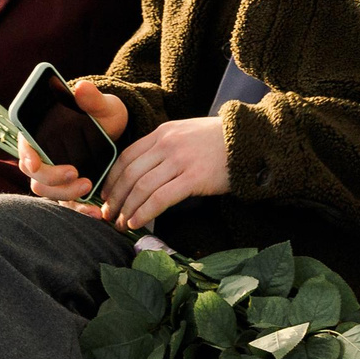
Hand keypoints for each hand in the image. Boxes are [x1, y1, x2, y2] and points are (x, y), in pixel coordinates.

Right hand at [20, 79, 126, 214]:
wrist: (116, 134)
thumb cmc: (103, 115)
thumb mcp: (103, 105)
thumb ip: (92, 99)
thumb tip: (81, 88)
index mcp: (41, 134)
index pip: (24, 147)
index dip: (26, 156)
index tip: (35, 163)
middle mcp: (43, 157)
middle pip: (34, 176)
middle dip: (53, 179)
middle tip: (77, 173)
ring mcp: (55, 176)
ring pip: (48, 193)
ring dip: (66, 195)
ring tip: (89, 187)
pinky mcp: (70, 190)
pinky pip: (68, 206)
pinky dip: (80, 212)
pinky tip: (96, 213)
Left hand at [104, 115, 230, 231]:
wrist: (253, 139)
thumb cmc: (219, 142)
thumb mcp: (186, 135)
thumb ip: (164, 148)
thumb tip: (143, 173)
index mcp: (162, 133)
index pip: (126, 158)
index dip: (112, 179)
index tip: (106, 196)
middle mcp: (167, 144)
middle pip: (130, 174)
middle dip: (115, 198)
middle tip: (108, 215)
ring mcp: (180, 160)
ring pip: (142, 187)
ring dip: (127, 209)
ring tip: (121, 224)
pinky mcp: (195, 177)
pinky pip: (161, 198)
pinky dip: (145, 212)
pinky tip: (138, 223)